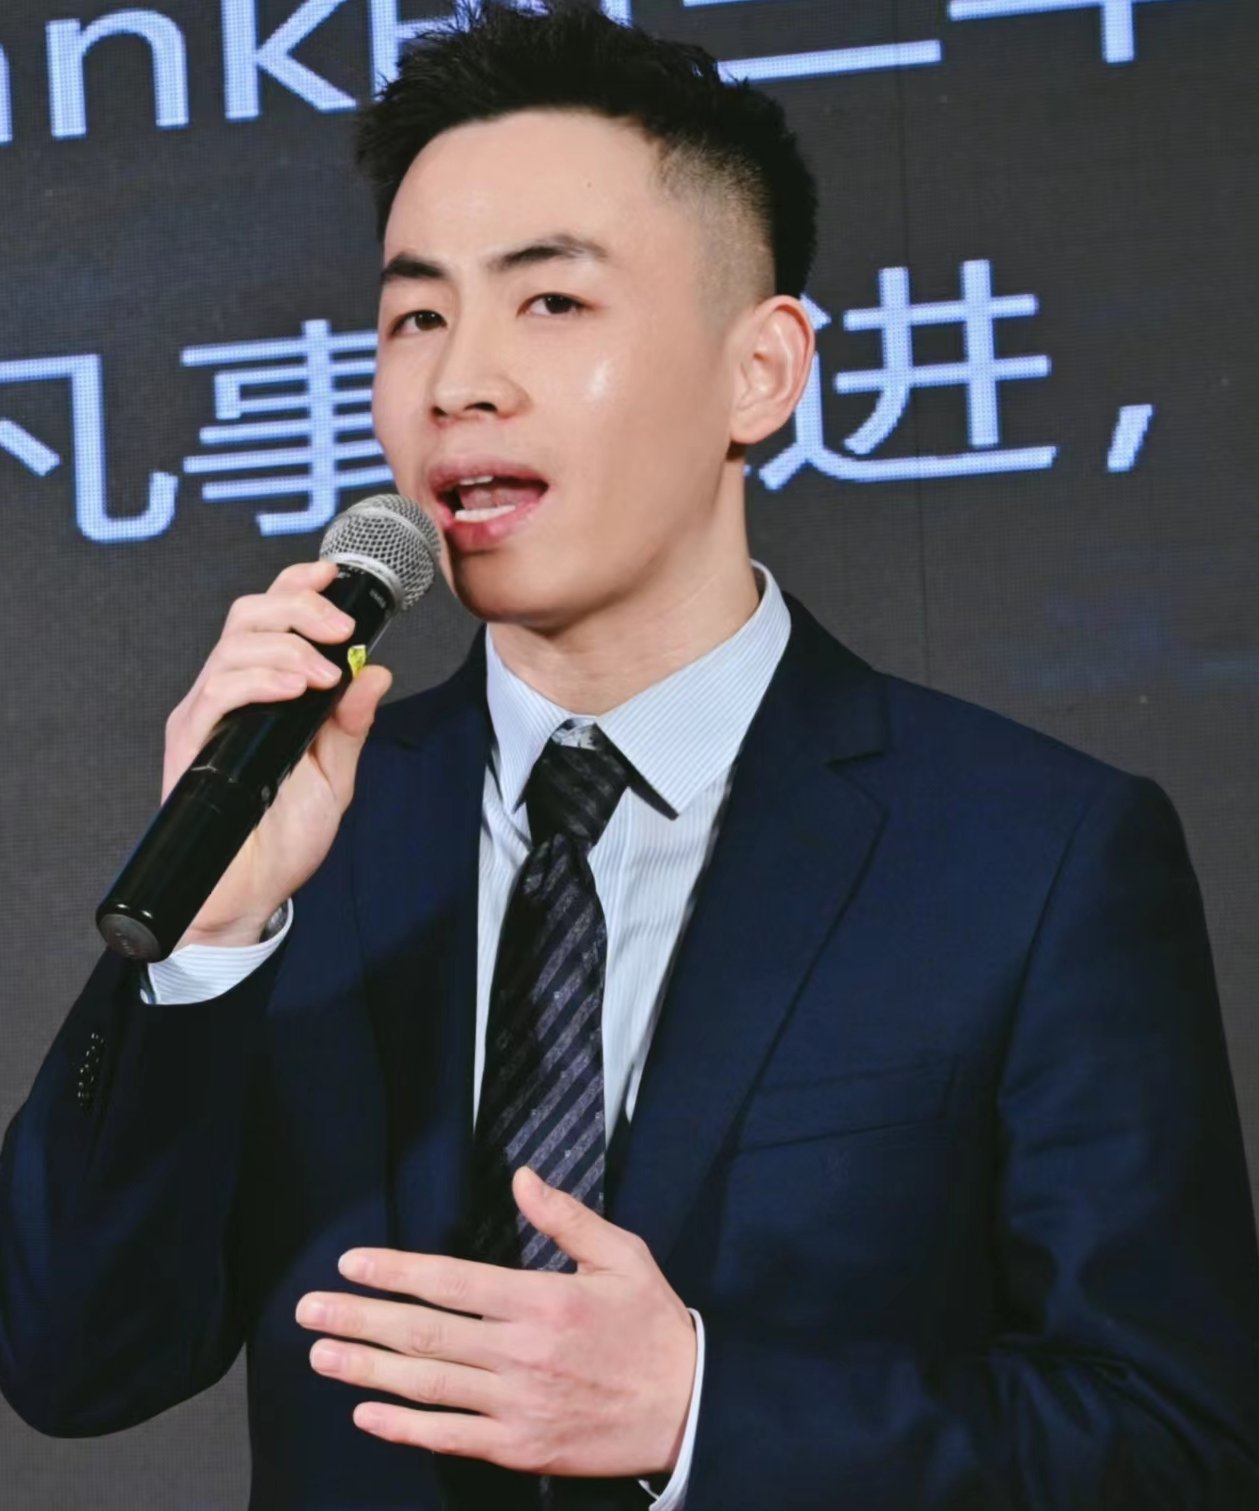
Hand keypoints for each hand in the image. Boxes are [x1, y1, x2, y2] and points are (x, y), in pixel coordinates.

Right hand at [162, 559, 392, 947]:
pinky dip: (259, 680)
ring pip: (234, 645)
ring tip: (323, 674)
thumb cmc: (284, 837)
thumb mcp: (335, 774)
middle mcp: (229, 694)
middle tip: (339, 629)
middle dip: (298, 606)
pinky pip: (218, 690)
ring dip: (287, 647)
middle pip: (249, 615)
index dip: (298, 585)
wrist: (251, 893)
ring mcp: (208, 715)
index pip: (271, 618)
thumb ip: (351, 723)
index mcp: (263, 692)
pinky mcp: (192, 742)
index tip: (335, 573)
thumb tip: (377, 672)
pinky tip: (293, 689)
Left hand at [295, 1167, 697, 1479]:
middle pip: (424, 1332)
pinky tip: (368, 1412)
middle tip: (308, 1312)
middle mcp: (520, 1352)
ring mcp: (517, 1404)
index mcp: (540, 1300)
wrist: (688, 1408)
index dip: (395, 1271)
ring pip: (427, 1385)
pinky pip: (451, 1436)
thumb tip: (521, 1177)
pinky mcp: (521, 1447)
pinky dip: (405, 1426)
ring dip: (367, 1369)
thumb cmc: (652, 1325)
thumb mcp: (621, 1256)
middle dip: (359, 1320)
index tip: (351, 1263)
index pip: (450, 1281)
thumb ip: (566, 1217)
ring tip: (321, 1356)